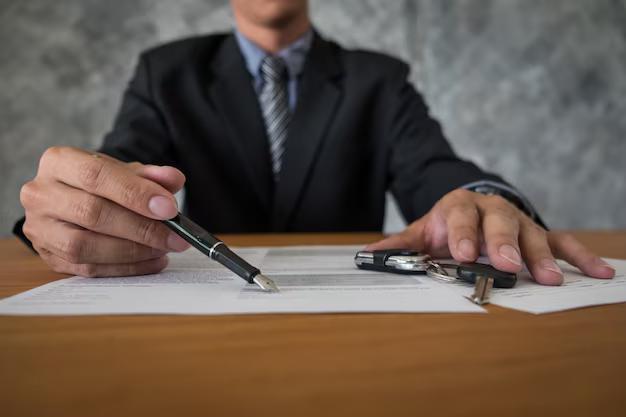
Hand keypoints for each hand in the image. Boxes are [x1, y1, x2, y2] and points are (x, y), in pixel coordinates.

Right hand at [20, 146, 189, 276]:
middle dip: (141, 228)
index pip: (96, 175)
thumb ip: (152, 175)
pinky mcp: (48, 256)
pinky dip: (125, 268)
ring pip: (84, 246)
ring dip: (132, 252)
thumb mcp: (127, 172)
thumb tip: (173, 179)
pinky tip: (151, 261)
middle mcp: (40, 193)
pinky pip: (87, 268)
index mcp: (58, 161)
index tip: (168, 208)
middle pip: (92, 213)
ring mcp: (39, 228)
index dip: (135, 193)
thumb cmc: (104, 184)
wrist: (76, 198)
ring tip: (163, 249)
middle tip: (175, 236)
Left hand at [367, 189, 614, 284]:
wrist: (471, 206)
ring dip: (542, 256)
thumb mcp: (422, 230)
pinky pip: (562, 241)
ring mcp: (518, 221)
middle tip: (509, 264)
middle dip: (504, 244)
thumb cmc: (446, 223)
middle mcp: (492, 211)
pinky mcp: (538, 232)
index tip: (462, 254)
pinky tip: (598, 271)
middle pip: (500, 223)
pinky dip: (579, 255)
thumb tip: (367, 257)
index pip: (460, 218)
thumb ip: (400, 245)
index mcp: (459, 207)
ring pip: (532, 233)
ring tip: (551, 278)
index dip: (462, 235)